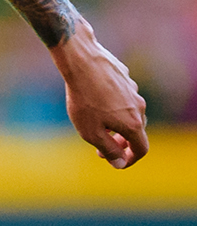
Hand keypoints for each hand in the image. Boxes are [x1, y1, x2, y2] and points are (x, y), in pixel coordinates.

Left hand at [51, 20, 148, 167]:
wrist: (82, 62)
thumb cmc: (84, 99)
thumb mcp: (91, 132)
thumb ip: (108, 150)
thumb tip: (120, 163)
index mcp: (134, 123)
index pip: (142, 149)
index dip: (130, 160)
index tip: (115, 162)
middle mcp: (139, 107)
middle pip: (136, 132)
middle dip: (120, 144)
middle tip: (100, 148)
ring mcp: (133, 90)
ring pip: (129, 114)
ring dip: (116, 125)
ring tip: (95, 126)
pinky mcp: (125, 78)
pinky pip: (121, 98)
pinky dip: (112, 107)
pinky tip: (94, 103)